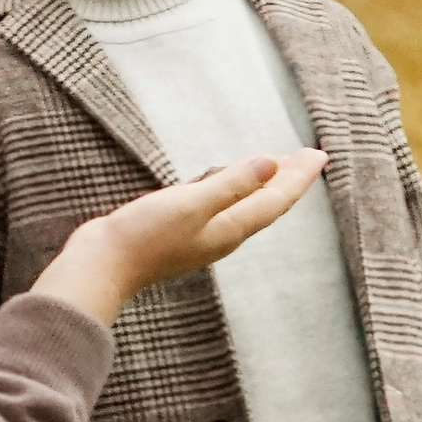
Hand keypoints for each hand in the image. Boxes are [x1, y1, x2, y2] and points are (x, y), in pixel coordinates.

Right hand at [31, 151, 327, 328]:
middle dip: (288, 178)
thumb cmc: (144, 236)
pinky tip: (227, 179)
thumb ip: (232, 183)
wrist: (102, 266)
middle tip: (310, 156)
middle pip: (266, 202)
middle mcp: (221, 233)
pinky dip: (233, 188)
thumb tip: (271, 164)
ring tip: (278, 164)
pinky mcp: (180, 229)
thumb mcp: (191, 203)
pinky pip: (219, 204)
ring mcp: (200, 233)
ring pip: (244, 203)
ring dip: (264, 183)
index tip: (320, 155)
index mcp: (230, 228)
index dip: (299, 177)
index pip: (276, 199)